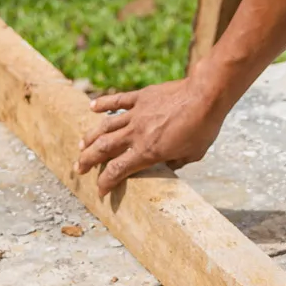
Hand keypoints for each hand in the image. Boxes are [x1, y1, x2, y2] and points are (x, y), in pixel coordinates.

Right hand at [76, 77, 226, 195]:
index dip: (105, 183)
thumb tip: (167, 166)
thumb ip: (175, 162)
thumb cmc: (203, 127)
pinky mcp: (142, 97)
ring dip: (89, 137)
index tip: (100, 191)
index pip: (117, 171)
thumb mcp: (192, 154)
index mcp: (148, 152)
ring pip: (105, 126)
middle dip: (87, 161)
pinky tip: (92, 106)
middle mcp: (136, 134)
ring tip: (80, 145)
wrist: (206, 95)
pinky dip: (103, 103)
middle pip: (102, 149)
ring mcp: (137, 114)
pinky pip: (117, 100)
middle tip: (78, 168)